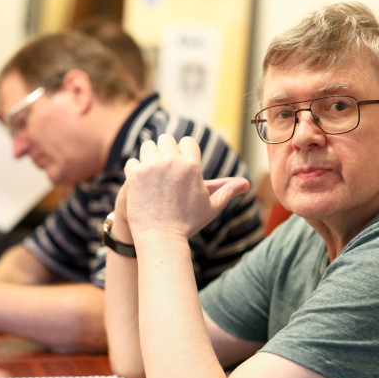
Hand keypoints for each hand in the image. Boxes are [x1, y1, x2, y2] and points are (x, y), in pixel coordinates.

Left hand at [123, 134, 249, 240]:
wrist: (162, 238)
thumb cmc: (188, 224)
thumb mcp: (211, 207)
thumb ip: (227, 191)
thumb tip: (245, 184)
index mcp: (191, 165)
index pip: (187, 141)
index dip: (183, 152)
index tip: (180, 164)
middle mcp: (172, 161)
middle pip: (166, 139)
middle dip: (165, 151)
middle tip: (163, 168)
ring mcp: (152, 166)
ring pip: (147, 146)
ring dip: (148, 157)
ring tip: (151, 174)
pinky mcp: (135, 174)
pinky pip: (132, 162)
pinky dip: (134, 171)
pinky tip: (140, 184)